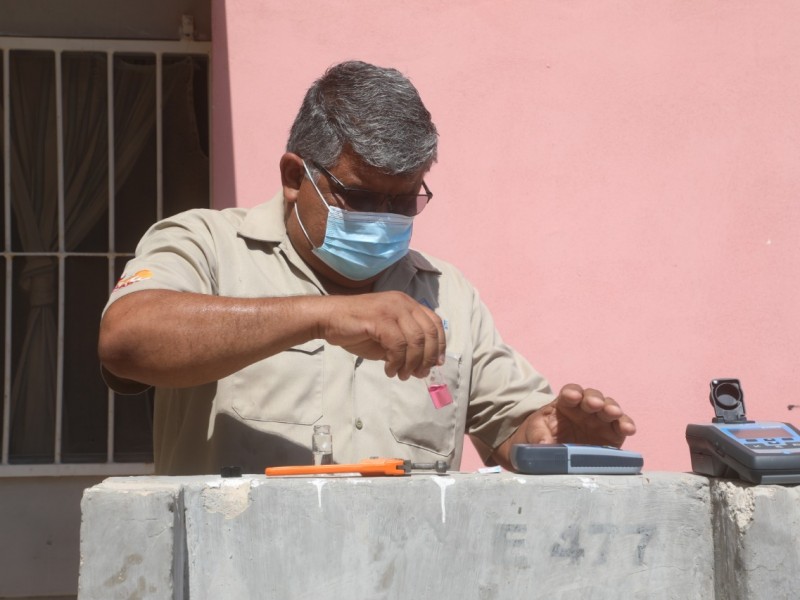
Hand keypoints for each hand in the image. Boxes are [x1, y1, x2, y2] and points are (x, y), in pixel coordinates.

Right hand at [320, 291, 445, 379]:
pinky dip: (396, 362)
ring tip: (401, 375)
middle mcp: (403, 303)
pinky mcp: (380, 319)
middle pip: (429, 333)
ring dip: (411, 363)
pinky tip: (389, 370)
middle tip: (418, 374)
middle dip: (427, 358)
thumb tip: (423, 365)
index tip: (436, 363)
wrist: (328, 319)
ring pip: (415, 341)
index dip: (440, 344)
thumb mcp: (387, 335)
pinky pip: (397, 345)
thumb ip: (405, 344)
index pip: (435, 323)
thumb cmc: (356, 328)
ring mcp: (392, 309)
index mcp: (407, 304)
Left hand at [494, 384, 635, 467]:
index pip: (571, 392)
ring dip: (612, 409)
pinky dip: (626, 425)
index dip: (572, 392)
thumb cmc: (542, 436)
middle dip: (594, 399)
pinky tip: (628, 429)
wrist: (552, 454)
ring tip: (613, 413)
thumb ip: (538, 435)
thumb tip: (543, 445)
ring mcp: (600, 420)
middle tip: (594, 404)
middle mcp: (586, 409)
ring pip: (609, 408)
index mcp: (566, 403)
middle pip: (592, 397)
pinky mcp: (612, 435)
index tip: (572, 396)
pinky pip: (621, 427)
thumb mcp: (534, 433)